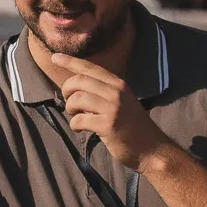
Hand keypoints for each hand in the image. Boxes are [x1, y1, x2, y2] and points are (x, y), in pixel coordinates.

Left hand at [51, 55, 168, 172]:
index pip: (90, 68)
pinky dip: (75, 124)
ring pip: (77, 99)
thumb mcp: (122, 101)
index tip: (54, 57)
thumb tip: (74, 87)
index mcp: (118, 84)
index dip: (70, 61)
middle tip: (68, 102)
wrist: (151, 149)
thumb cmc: (132, 126)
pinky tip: (81, 128)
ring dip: (70, 108)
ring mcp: (113, 108)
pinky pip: (79, 119)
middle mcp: (116, 92)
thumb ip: (102, 92)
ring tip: (76, 116)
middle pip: (79, 81)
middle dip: (66, 90)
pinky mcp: (108, 125)